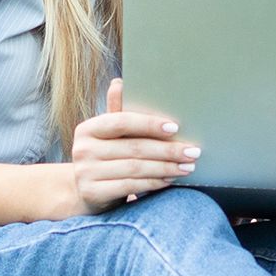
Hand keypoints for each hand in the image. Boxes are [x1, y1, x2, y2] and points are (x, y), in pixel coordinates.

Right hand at [69, 79, 201, 213]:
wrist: (87, 190)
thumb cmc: (108, 155)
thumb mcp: (112, 134)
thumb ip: (119, 111)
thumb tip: (119, 82)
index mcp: (88, 128)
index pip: (122, 121)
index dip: (149, 124)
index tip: (176, 128)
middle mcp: (82, 149)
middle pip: (134, 147)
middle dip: (168, 150)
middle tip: (194, 151)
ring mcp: (85, 173)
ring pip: (135, 168)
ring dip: (166, 167)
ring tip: (188, 166)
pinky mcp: (91, 193)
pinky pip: (129, 186)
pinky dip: (154, 183)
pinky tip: (170, 179)